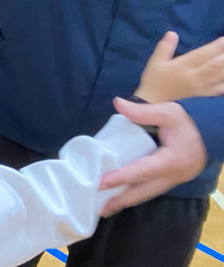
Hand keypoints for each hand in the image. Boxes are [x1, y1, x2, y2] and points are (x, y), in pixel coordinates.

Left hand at [99, 97, 206, 215]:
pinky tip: (123, 197)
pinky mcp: (172, 180)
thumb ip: (143, 111)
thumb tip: (117, 103)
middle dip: (121, 200)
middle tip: (100, 209)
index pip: (142, 171)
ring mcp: (173, 180)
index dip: (121, 178)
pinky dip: (136, 195)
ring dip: (127, 201)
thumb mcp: (169, 112)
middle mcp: (172, 175)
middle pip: (144, 191)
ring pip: (148, 194)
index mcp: (171, 160)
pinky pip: (151, 190)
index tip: (102, 183)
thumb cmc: (189, 123)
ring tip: (106, 208)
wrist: (213, 134)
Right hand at [136, 32, 223, 102]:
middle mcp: (194, 77)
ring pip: (219, 76)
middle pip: (214, 66)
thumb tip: (172, 33)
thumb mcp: (155, 61)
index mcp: (181, 67)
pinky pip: (220, 89)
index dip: (214, 48)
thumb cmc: (154, 79)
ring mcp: (201, 87)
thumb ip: (165, 47)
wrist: (155, 101)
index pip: (201, 56)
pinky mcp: (204, 94)